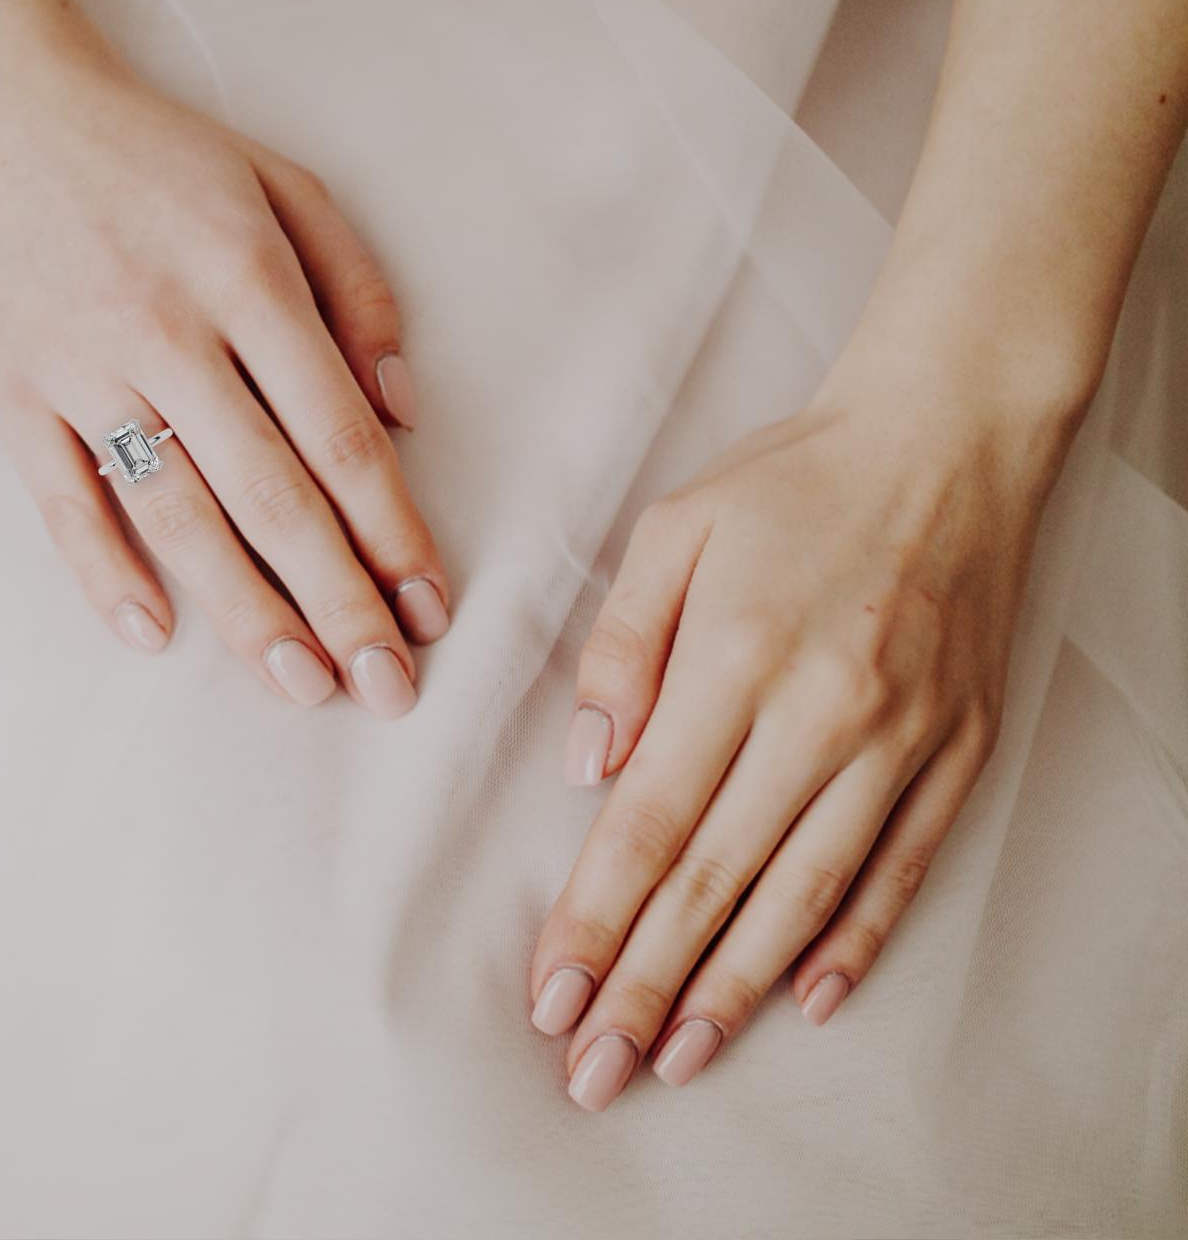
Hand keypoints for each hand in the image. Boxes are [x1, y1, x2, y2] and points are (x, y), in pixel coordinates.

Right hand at [0, 0, 447, 714]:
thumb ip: (361, 294)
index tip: (431, 608)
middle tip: (388, 687)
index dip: (393, 533)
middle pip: (272, 497)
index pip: (341, 439)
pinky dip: (102, 573)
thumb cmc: (168, 162)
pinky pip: (60, 500)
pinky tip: (155, 636)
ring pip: (176, 516)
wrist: (4, 109)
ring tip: (302, 687)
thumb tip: (407, 411)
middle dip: (338, 602)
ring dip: (244, 612)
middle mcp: (167, 332)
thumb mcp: (290, 189)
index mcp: (248, 280)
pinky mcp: (12, 394)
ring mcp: (82, 369)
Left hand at [530, 355, 1072, 1109]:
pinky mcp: (958, 747)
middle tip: (596, 1070)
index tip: (554, 995)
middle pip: (719, 879)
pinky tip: (811, 999)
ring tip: (682, 1056)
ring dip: (738, 986)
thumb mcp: (676, 529)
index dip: (597, 918)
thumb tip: (589, 767)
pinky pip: (903, 864)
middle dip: (646, 983)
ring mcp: (902, 738)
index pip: (651, 821)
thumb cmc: (794, 479)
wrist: (943, 441)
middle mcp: (823, 712)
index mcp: (737, 656)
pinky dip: (856, 940)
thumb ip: (620, 650)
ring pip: (807, 893)